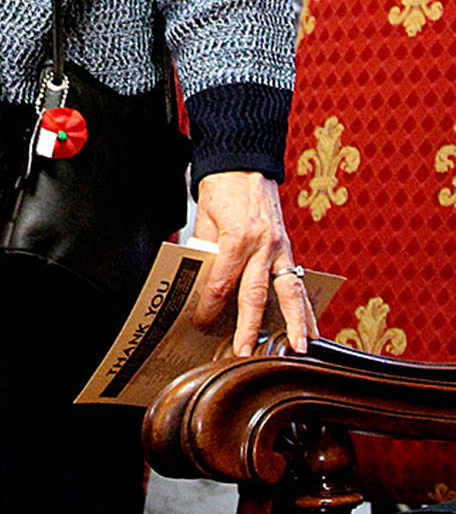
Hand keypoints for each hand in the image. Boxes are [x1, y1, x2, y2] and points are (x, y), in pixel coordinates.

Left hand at [192, 171, 315, 356]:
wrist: (244, 161)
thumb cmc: (220, 187)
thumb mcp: (203, 218)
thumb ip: (205, 252)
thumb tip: (199, 284)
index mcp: (236, 236)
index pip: (221, 282)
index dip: (209, 307)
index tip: (201, 323)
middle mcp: (262, 244)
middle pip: (255, 294)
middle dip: (249, 327)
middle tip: (243, 352)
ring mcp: (280, 247)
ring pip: (289, 291)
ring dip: (296, 322)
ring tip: (299, 348)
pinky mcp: (288, 248)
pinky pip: (298, 280)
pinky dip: (305, 305)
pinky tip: (313, 327)